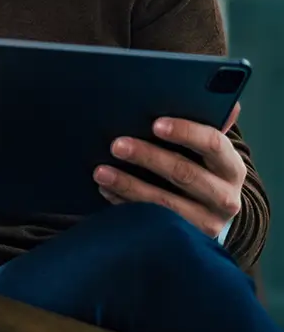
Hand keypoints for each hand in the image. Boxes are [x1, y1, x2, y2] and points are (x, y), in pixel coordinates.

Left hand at [94, 103, 244, 238]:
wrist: (212, 215)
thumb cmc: (202, 170)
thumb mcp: (208, 152)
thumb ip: (206, 124)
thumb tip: (214, 91)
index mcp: (231, 166)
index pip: (213, 144)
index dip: (185, 131)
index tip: (155, 123)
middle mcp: (225, 196)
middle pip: (184, 173)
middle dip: (147, 156)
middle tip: (116, 144)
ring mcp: (207, 222)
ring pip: (163, 202)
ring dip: (128, 185)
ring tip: (101, 172)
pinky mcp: (186, 240)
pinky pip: (151, 221)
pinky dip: (125, 204)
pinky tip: (107, 190)